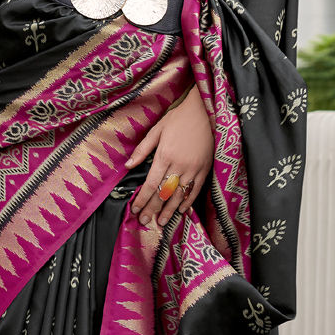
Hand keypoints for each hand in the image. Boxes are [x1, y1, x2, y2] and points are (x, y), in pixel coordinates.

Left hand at [124, 85, 212, 227]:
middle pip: (164, 193)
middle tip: (144, 221)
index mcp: (165, 155)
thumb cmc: (179, 118)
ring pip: (179, 195)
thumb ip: (143, 149)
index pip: (151, 184)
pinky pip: (195, 189)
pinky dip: (187, 201)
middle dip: (152, 208)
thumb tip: (128, 166)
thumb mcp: (157, 130)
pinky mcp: (205, 169)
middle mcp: (179, 165)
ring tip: (161, 222)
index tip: (135, 209)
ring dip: (169, 210)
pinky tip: (180, 211)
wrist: (204, 111)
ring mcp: (194, 168)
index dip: (142, 199)